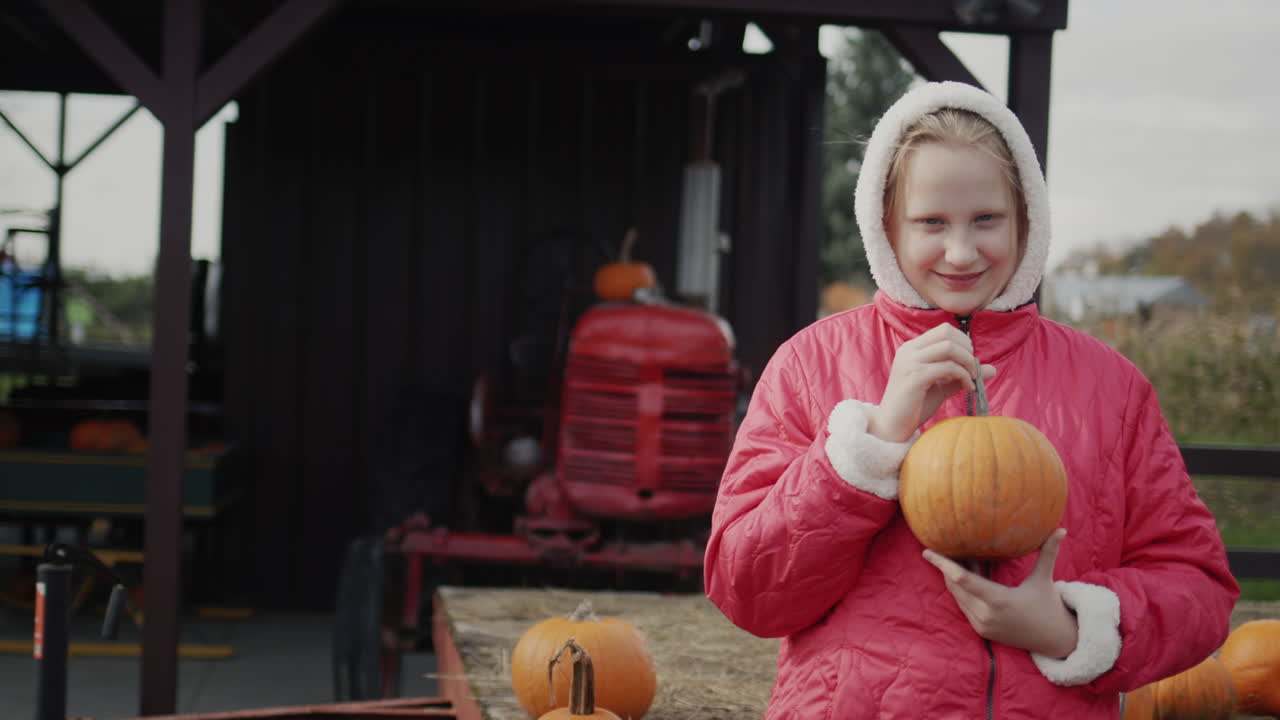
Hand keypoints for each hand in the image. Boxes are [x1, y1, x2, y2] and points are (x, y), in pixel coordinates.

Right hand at [868, 323, 996, 442]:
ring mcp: (910, 363)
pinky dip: (963, 376)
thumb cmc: (915, 406)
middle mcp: (909, 351)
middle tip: (973, 369)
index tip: (970, 361)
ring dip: (968, 362)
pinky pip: (947, 368)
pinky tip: (967, 388)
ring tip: (972, 379)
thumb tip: (992, 369)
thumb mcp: (941, 387)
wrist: (892, 426)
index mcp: (912, 348)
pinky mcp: (915, 378)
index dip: (963, 342)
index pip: (944, 330)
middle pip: (947, 332)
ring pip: (949, 347)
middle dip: (967, 348)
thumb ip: (962, 375)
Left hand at [922, 529, 1077, 657]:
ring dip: (954, 578)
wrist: (1053, 640)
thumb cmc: (1049, 605)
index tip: (927, 551)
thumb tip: (1061, 529)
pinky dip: (961, 591)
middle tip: (946, 545)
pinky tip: (966, 576)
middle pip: (955, 585)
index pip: (962, 579)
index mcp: (998, 600)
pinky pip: (963, 606)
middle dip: (948, 566)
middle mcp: (985, 615)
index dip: (943, 564)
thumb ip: (1048, 553)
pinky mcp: (980, 631)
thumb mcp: (1045, 579)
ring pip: (957, 596)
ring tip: (958, 557)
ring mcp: (981, 625)